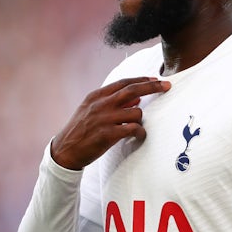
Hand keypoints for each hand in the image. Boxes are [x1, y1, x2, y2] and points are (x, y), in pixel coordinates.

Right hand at [50, 77, 170, 169]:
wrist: (65, 151)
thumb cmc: (81, 131)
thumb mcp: (91, 110)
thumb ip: (111, 102)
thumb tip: (136, 98)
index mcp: (96, 96)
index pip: (123, 83)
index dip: (141, 80)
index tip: (155, 79)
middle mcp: (100, 104)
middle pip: (132, 90)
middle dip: (152, 87)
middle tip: (166, 86)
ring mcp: (104, 119)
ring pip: (135, 111)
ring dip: (141, 119)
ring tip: (137, 127)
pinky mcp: (107, 134)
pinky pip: (132, 129)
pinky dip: (140, 131)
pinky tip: (139, 135)